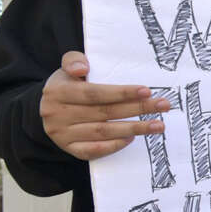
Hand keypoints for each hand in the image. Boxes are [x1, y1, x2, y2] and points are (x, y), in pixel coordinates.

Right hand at [40, 51, 169, 160]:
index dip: (121, 93)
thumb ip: (74, 61)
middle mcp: (57, 115)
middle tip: (163, 105)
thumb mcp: (67, 67)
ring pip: (103, 132)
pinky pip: (94, 150)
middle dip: (137, 109)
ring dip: (133, 129)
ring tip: (158, 125)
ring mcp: (63, 135)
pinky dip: (114, 145)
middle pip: (104, 112)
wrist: (47, 109)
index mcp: (58, 92)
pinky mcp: (70, 149)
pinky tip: (132, 138)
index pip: (95, 93)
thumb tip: (83, 68)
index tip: (147, 91)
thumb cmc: (67, 85)